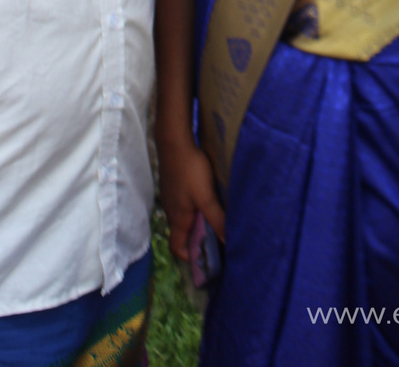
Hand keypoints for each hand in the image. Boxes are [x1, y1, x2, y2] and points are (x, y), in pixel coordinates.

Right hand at [158, 133, 225, 260]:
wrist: (174, 140)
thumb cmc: (190, 169)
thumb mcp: (206, 196)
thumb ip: (216, 218)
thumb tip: (227, 242)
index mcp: (178, 218)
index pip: (177, 247)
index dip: (189, 257)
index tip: (207, 258)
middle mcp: (171, 210)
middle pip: (182, 233)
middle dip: (198, 239)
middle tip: (218, 238)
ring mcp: (171, 196)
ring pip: (184, 217)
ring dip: (198, 221)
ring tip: (216, 218)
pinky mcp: (173, 184)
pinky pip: (184, 203)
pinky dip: (195, 207)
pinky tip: (207, 198)